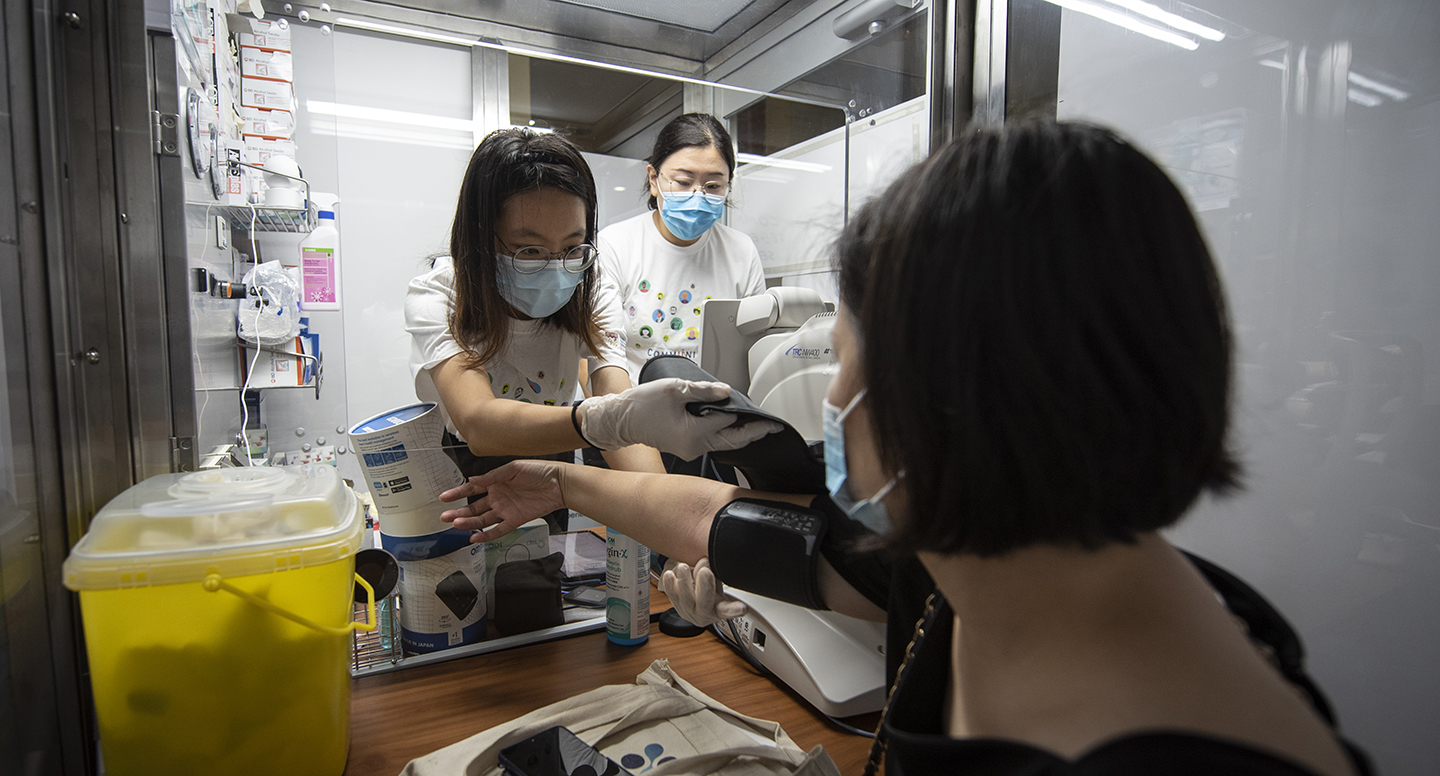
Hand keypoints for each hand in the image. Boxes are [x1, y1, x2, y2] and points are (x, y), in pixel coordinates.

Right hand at [439, 460, 564, 542]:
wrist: (558, 483)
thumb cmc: (539, 471)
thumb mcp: (513, 469)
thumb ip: (492, 476)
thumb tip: (473, 479)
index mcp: (495, 482)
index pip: (472, 488)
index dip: (457, 493)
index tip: (444, 498)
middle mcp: (498, 497)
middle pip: (474, 507)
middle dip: (458, 512)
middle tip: (444, 517)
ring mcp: (506, 510)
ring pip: (483, 519)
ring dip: (469, 522)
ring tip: (456, 524)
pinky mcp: (515, 520)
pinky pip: (498, 529)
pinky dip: (486, 535)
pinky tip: (474, 537)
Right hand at [577, 378, 782, 460]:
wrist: (620, 419)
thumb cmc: (642, 405)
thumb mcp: (675, 389)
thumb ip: (704, 391)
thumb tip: (726, 392)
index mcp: (694, 434)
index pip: (730, 424)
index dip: (750, 418)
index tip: (769, 420)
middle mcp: (694, 446)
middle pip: (732, 441)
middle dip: (752, 433)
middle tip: (771, 427)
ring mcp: (690, 449)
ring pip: (722, 443)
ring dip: (739, 433)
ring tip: (756, 423)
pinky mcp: (686, 447)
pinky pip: (711, 441)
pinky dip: (723, 433)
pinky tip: (731, 424)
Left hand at [659, 558, 747, 626]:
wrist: (696, 600)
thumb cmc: (711, 590)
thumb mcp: (717, 582)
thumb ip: (712, 574)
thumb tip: (704, 562)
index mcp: (720, 609)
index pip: (729, 610)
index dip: (735, 610)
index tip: (742, 608)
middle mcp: (705, 614)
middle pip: (704, 603)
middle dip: (704, 586)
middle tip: (704, 570)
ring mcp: (689, 612)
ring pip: (686, 600)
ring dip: (684, 582)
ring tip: (683, 567)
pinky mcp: (676, 606)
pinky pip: (671, 596)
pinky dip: (669, 585)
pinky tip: (669, 575)